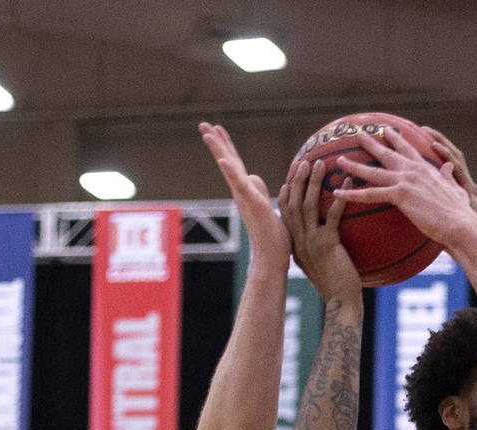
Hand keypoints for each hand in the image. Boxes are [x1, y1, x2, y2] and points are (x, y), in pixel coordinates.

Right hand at [199, 122, 289, 272]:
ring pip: (229, 169)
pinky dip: (231, 173)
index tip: (217, 128)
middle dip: (216, 142)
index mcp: (246, 192)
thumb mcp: (268, 207)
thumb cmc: (273, 237)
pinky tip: (223, 161)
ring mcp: (245, 198)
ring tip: (207, 133)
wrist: (271, 258)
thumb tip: (254, 177)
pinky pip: (241, 186)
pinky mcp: (253, 204)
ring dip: (218, 150)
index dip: (226, 146)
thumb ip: (260, 191)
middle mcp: (241, 193)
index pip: (235, 164)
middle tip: (203, 123)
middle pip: (227, 162)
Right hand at [277, 160, 359, 300]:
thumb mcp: (322, 263)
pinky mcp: (327, 245)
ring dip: (314, 183)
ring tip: (321, 164)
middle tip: (305, 160)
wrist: (341, 302)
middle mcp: (298, 242)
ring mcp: (311, 243)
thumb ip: (320, 246)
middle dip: (297, 180)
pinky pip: (333, 216)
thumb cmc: (338, 285)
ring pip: (309, 206)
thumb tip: (328, 234)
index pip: (285, 213)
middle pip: (293, 204)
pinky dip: (340, 198)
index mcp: (295, 245)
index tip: (292, 175)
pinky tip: (348, 183)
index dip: (287, 193)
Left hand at [331, 130, 476, 250]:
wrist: (459, 223)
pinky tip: (338, 194)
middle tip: (358, 134)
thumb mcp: (455, 189)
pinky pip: (370, 195)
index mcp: (426, 169)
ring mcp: (405, 181)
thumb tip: (448, 167)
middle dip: (371, 143)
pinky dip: (352, 194)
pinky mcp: (400, 195)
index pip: (408, 150)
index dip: (396, 140)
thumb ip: (448, 177)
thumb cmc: (459, 212)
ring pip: (373, 171)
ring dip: (354, 166)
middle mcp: (413, 170)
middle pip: (387, 153)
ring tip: (339, 161)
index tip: (386, 131)